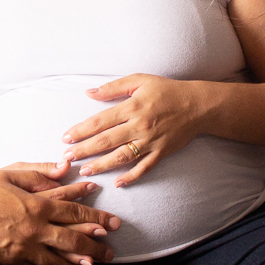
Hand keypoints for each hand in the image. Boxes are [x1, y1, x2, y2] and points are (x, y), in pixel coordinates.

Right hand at [0, 160, 113, 264]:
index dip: (98, 217)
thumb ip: (40, 171)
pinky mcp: (11, 262)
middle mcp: (35, 229)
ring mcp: (24, 248)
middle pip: (73, 241)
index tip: (114, 222)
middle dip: (95, 248)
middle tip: (110, 254)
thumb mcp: (10, 174)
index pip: (75, 212)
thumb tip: (65, 166)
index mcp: (37, 205)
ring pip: (58, 263)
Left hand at [61, 73, 208, 186]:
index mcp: (132, 107)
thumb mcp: (139, 80)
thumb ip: (113, 87)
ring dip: (101, 165)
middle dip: (84, 150)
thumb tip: (89, 93)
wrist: (198, 105)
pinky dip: (131, 177)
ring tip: (85, 171)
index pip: (100, 121)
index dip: (81, 130)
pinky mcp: (162, 152)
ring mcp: (151, 141)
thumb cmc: (166, 90)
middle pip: (106, 141)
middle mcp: (139, 126)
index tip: (66, 137)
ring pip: (122, 157)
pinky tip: (118, 183)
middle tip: (67, 157)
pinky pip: (145, 168)